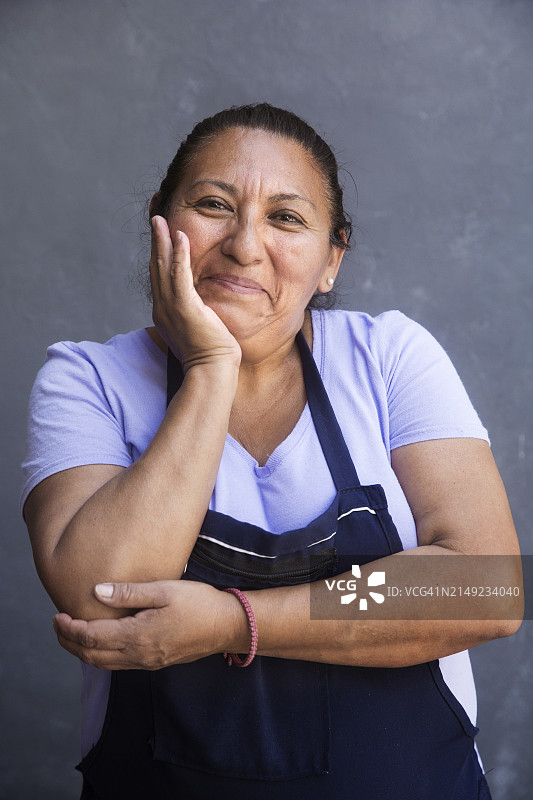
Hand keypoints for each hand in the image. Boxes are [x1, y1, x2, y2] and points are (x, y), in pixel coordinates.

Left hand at [52, 580, 239, 669]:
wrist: (228, 626)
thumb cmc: (199, 603)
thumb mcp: (164, 590)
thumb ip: (129, 593)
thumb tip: (96, 591)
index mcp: (138, 636)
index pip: (91, 638)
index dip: (70, 629)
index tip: (57, 616)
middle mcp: (139, 655)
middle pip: (92, 656)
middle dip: (69, 642)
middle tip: (58, 625)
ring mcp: (148, 662)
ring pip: (104, 664)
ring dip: (83, 651)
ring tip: (72, 633)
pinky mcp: (156, 662)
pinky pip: (118, 665)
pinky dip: (100, 655)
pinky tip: (101, 641)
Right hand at [150, 216, 240, 370]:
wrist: (211, 371)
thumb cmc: (210, 355)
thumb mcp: (197, 329)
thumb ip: (194, 314)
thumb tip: (200, 307)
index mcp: (165, 312)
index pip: (160, 277)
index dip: (159, 255)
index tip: (160, 236)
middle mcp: (162, 307)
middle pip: (156, 267)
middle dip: (155, 242)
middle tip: (155, 219)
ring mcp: (171, 307)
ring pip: (163, 267)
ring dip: (162, 241)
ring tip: (161, 220)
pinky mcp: (185, 308)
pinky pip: (179, 275)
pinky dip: (179, 255)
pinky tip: (180, 237)